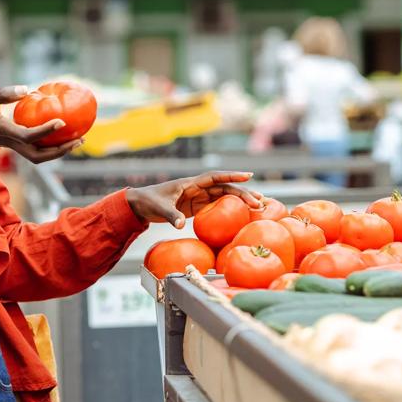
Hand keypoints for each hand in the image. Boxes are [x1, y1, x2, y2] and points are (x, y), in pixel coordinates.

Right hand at [0, 86, 80, 175]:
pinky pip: (34, 148)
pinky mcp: (10, 142)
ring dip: (58, 150)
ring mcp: (10, 145)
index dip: (47, 131)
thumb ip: (2, 94)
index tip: (63, 122)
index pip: (29, 136)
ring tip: (76, 139)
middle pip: (40, 156)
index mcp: (4, 131)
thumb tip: (26, 90)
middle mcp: (10, 142)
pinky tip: (58, 132)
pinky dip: (49, 144)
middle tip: (80, 139)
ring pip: (38, 155)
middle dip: (61, 150)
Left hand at [125, 171, 261, 228]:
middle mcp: (198, 188)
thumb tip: (181, 225)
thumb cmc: (149, 201)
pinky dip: (230, 209)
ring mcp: (199, 197)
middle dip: (243, 192)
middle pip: (225, 188)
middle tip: (260, 200)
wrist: (141, 204)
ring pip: (224, 196)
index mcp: (191, 183)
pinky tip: (242, 215)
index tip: (249, 175)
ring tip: (258, 206)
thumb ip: (171, 215)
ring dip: (240, 200)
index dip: (232, 176)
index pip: (215, 177)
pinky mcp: (197, 207)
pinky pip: (217, 207)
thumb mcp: (160, 208)